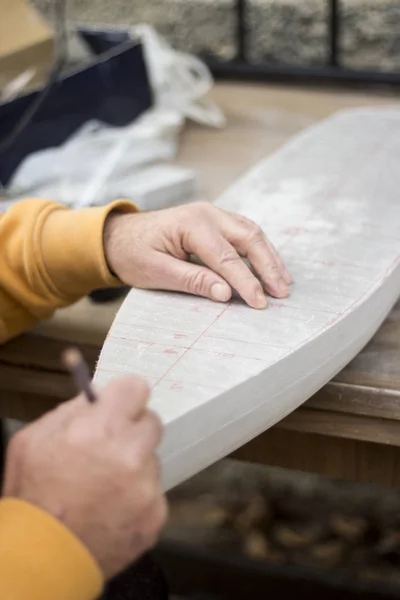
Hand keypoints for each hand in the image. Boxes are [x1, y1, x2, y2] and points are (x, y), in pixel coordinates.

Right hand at [2, 377, 166, 579]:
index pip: (137, 388)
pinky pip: (153, 493)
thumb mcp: (34, 439)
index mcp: (100, 428)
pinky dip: (137, 498)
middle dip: (132, 430)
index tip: (120, 404)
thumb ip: (71, 411)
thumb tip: (98, 396)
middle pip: (152, 422)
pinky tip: (111, 509)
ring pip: (151, 460)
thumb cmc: (32, 496)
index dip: (125, 396)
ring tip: (103, 487)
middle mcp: (130, 454)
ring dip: (134, 467)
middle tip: (110, 447)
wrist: (41, 558)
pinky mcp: (155, 514)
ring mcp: (146, 486)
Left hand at [104, 202, 291, 308]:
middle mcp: (207, 214)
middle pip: (249, 238)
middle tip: (282, 293)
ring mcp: (213, 214)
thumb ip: (193, 280)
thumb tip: (226, 293)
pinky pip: (244, 233)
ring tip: (284, 282)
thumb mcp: (157, 272)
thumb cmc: (133, 254)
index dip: (246, 282)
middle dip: (268, 267)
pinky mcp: (214, 221)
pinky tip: (270, 265)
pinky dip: (260, 250)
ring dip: (269, 257)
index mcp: (192, 224)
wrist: (118, 236)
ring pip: (251, 233)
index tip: (260, 303)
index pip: (226, 257)